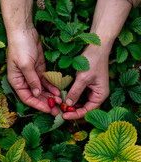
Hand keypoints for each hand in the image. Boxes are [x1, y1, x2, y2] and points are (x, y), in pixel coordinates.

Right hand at [7, 27, 60, 113]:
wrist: (25, 31)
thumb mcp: (25, 64)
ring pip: (42, 89)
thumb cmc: (20, 47)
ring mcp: (33, 74)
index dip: (37, 105)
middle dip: (46, 102)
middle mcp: (24, 80)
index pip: (27, 97)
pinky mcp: (40, 69)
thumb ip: (31, 80)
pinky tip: (58, 91)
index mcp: (17, 81)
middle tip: (58, 109)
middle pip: (35, 95)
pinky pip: (46, 81)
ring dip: (50, 96)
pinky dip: (52, 86)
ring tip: (60, 101)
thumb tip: (37, 93)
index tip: (48, 110)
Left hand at [63, 0, 131, 119]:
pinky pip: (80, 94)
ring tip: (61, 106)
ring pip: (82, 102)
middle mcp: (98, 94)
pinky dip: (73, 96)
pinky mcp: (88, 84)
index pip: (88, 111)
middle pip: (85, 108)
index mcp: (101, 95)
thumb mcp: (83, 78)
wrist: (97, 46)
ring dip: (72, 104)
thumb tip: (68, 104)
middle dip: (73, 111)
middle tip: (61, 112)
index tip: (64, 115)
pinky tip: (64, 97)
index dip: (76, 114)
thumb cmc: (92, 61)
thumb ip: (75, 92)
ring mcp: (93, 89)